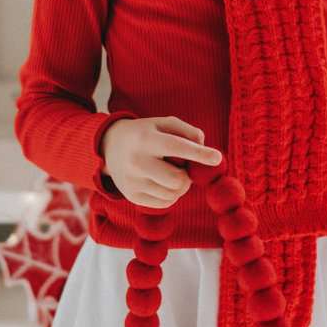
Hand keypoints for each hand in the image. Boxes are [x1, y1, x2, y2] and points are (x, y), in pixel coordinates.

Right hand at [101, 115, 220, 207]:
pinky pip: (165, 203)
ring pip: (173, 194)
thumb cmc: (144, 134)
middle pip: (177, 179)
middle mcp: (136, 161)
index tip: (217, 158)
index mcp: (144, 139)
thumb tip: (204, 149)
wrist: (109, 147)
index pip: (176, 147)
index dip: (199, 153)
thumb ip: (187, 131)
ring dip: (181, 186)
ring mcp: (132, 182)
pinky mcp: (132, 196)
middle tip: (184, 168)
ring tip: (170, 173)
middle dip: (188, 176)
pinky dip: (172, 194)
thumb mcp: (162, 123)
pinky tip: (163, 183)